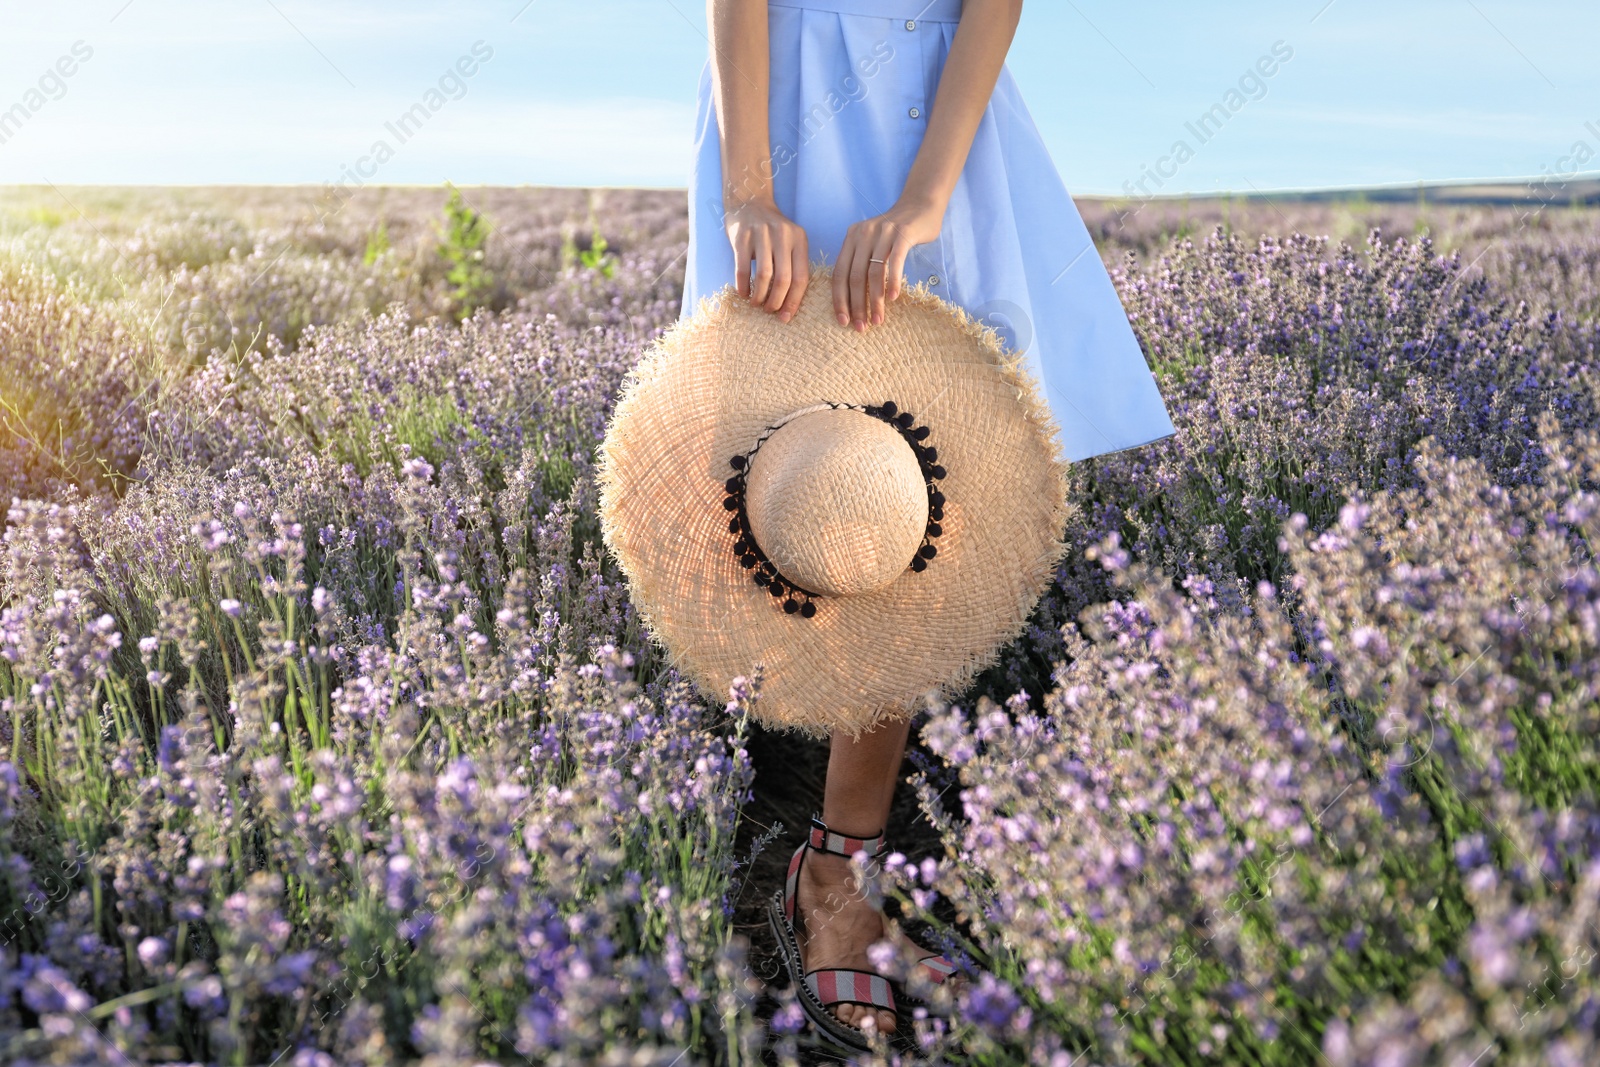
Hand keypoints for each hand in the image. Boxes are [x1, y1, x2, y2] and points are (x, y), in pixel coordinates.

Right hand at [724, 197, 809, 322]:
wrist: (749, 202)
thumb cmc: (771, 232)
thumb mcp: (789, 243)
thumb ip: (792, 266)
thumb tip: (789, 305)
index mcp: (799, 240)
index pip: (801, 277)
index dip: (794, 301)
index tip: (786, 318)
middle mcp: (783, 235)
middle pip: (784, 279)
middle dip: (777, 301)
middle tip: (769, 311)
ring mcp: (761, 234)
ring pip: (764, 275)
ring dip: (760, 295)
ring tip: (756, 304)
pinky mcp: (741, 236)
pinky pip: (743, 268)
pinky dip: (743, 285)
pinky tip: (743, 294)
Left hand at [832, 199, 943, 330]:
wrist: (921, 205)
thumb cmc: (897, 232)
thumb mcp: (873, 243)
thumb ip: (862, 263)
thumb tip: (855, 300)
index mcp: (851, 238)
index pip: (839, 273)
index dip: (839, 299)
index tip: (843, 321)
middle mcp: (863, 234)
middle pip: (854, 276)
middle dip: (857, 306)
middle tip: (861, 327)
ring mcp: (883, 233)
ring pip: (873, 273)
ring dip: (875, 300)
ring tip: (878, 319)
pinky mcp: (902, 234)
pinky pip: (894, 262)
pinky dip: (892, 282)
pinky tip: (893, 298)